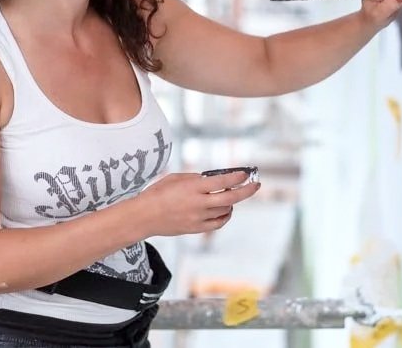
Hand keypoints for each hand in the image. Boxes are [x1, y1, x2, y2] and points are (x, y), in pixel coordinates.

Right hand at [135, 171, 260, 236]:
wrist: (144, 216)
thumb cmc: (158, 193)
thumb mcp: (177, 178)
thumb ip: (197, 178)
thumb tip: (214, 179)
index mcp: (193, 187)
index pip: (222, 181)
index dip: (237, 177)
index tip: (245, 173)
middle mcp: (198, 203)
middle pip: (230, 197)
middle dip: (247, 190)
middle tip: (256, 185)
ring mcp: (198, 217)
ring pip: (225, 209)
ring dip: (232, 201)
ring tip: (230, 195)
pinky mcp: (196, 228)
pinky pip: (218, 223)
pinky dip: (226, 216)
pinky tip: (227, 210)